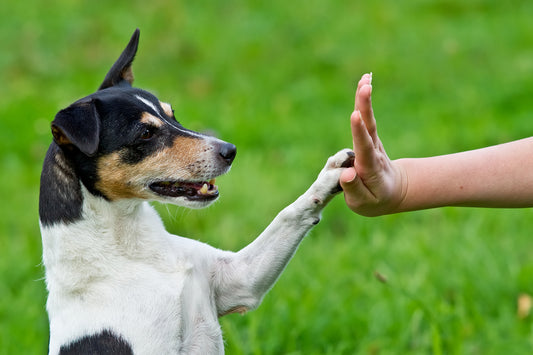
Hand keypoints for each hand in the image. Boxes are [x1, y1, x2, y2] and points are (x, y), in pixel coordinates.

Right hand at [339, 73, 405, 215]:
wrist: (393, 192)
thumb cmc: (374, 200)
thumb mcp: (364, 203)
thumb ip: (354, 189)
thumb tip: (347, 173)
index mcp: (370, 168)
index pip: (364, 148)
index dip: (359, 132)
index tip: (355, 116)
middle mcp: (373, 152)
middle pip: (369, 128)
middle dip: (365, 107)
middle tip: (365, 86)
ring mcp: (372, 143)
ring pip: (369, 119)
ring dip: (365, 99)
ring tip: (365, 78)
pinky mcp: (369, 137)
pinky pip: (366, 117)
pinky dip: (364, 100)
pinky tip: (364, 81)